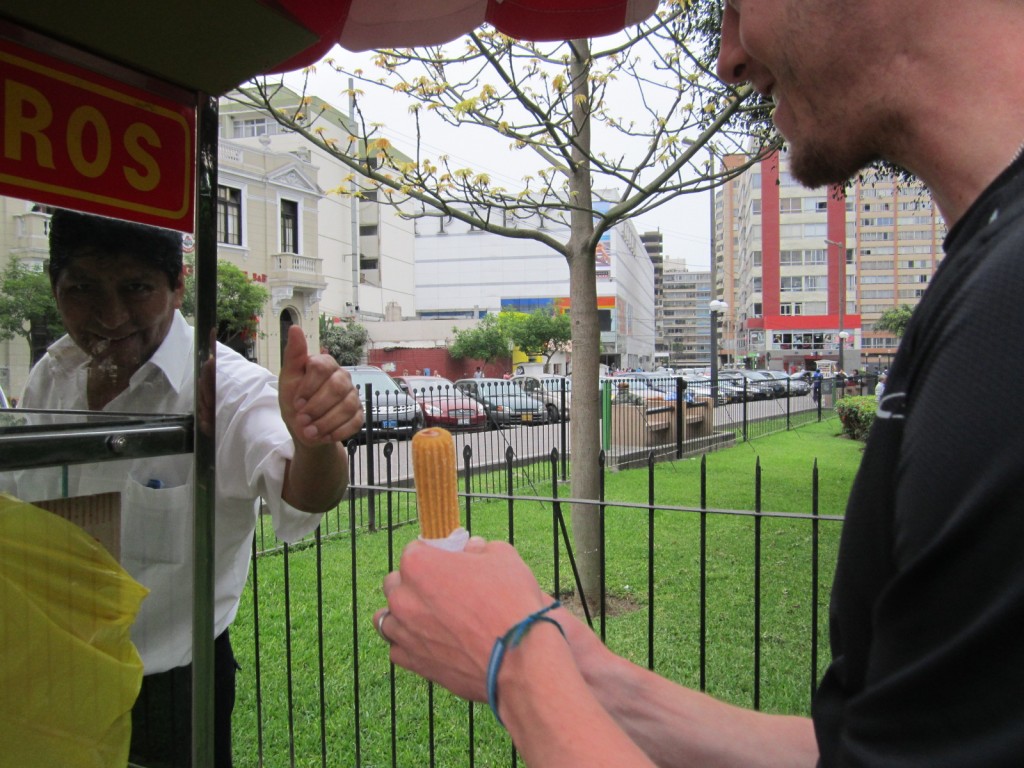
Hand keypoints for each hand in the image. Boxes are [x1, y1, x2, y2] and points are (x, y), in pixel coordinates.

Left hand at [278, 325, 362, 444]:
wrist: (305, 430)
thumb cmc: (296, 402)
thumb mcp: (288, 380)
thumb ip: (293, 355)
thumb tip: (295, 328)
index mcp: (325, 365)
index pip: (322, 367)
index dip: (308, 386)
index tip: (296, 402)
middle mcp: (342, 377)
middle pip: (337, 387)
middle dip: (317, 407)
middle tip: (302, 420)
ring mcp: (353, 396)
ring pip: (347, 406)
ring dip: (326, 422)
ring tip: (309, 432)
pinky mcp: (358, 414)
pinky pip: (355, 422)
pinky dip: (337, 432)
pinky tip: (323, 436)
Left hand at [374, 537, 550, 701]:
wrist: (519, 658)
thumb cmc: (511, 602)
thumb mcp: (502, 557)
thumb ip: (480, 549)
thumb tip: (473, 549)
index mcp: (419, 564)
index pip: (415, 550)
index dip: (434, 555)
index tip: (449, 562)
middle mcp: (403, 597)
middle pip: (395, 582)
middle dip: (414, 583)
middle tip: (442, 590)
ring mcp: (404, 631)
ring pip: (388, 617)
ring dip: (404, 614)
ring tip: (430, 618)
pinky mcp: (412, 662)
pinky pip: (398, 648)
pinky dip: (410, 645)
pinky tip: (432, 642)